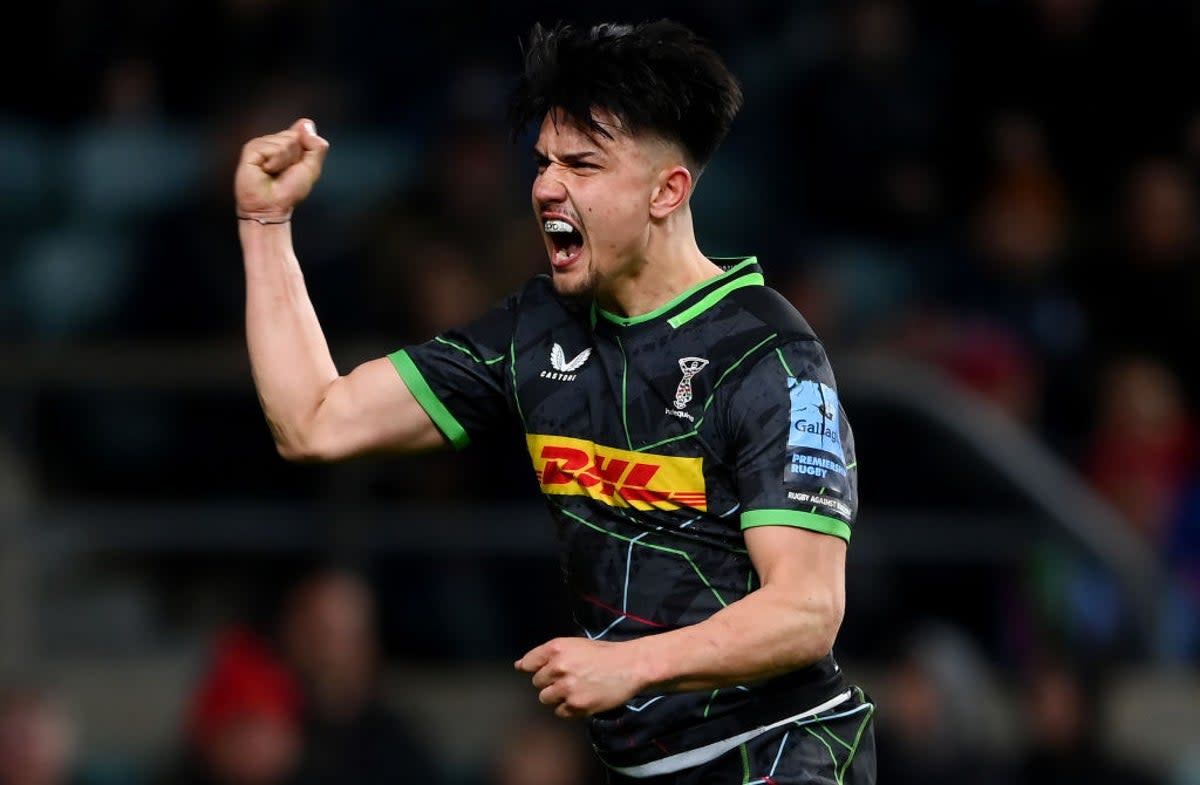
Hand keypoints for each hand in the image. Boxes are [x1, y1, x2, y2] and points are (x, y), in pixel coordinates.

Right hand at [234, 117, 329, 220]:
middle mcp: (273, 141)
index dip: (306, 147)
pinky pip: (272, 148)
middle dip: (295, 157)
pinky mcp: (250, 149)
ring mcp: (261, 144)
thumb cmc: (288, 191)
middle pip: (295, 136)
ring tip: (274, 172)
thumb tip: (306, 124)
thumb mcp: (311, 168)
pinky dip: (274, 163)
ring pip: (284, 142)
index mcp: (287, 143)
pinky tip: (266, 171)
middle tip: (285, 171)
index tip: (299, 165)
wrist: (272, 207)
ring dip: (284, 161)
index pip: (303, 130)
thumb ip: (316, 146)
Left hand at [515, 637, 646, 717]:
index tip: (545, 672)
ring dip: (557, 696)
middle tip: (569, 678)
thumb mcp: (574, 645)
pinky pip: (560, 711)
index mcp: (557, 648)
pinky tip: (582, 697)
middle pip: (537, 683)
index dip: (535, 668)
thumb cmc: (603, 653)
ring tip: (575, 689)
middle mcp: (558, 667)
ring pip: (545, 698)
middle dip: (549, 682)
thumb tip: (518, 666)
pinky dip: (568, 708)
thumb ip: (547, 655)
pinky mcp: (576, 705)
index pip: (529, 663)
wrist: (630, 666)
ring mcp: (566, 688)